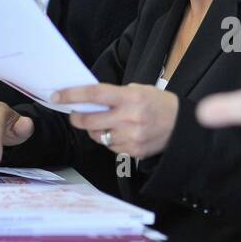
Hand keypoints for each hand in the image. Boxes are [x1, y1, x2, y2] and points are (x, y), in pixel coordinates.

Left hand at [51, 83, 179, 159]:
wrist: (183, 126)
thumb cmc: (159, 104)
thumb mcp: (140, 90)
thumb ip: (115, 95)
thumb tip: (88, 100)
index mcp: (131, 98)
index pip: (95, 94)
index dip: (72, 95)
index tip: (57, 96)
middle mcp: (130, 118)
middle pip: (89, 120)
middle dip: (76, 117)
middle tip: (74, 114)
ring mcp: (131, 137)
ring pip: (97, 135)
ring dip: (94, 129)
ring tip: (105, 123)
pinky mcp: (133, 151)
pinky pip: (109, 146)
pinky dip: (109, 140)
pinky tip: (120, 133)